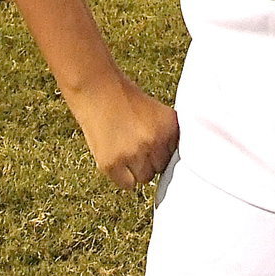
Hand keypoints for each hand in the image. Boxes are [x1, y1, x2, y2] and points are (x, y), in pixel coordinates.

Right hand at [67, 73, 178, 190]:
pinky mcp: (112, 164)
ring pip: (145, 178)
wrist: (98, 90)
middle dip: (150, 159)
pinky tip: (117, 158)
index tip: (150, 141)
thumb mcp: (157, 112)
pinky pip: (128, 184)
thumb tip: (176, 163)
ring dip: (137, 168)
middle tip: (135, 143)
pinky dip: (123, 176)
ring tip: (126, 149)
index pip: (174, 155)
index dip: (161, 149)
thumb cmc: (127, 100)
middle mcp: (154, 141)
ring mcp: (133, 154)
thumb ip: (167, 134)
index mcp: (169, 127)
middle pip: (160, 168)